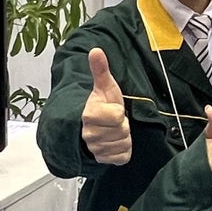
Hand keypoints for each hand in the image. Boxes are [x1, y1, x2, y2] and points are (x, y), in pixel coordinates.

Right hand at [80, 48, 131, 164]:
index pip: (117, 115)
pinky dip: (122, 150)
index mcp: (90, 115)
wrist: (88, 127)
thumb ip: (100, 69)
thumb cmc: (100, 105)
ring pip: (123, 143)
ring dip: (122, 137)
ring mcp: (96, 149)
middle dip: (121, 125)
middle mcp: (90, 135)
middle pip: (122, 130)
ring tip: (113, 130)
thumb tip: (96, 50)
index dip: (118, 111)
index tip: (111, 108)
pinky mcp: (103, 160)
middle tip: (113, 121)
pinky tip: (114, 142)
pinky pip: (122, 157)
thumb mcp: (104, 86)